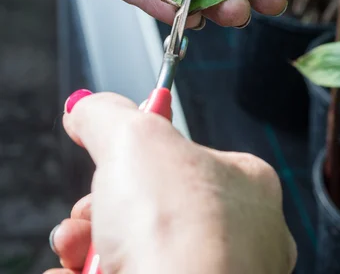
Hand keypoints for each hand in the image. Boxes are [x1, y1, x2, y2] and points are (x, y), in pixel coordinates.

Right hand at [45, 91, 296, 273]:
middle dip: (103, 209)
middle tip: (87, 212)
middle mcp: (242, 237)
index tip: (108, 155)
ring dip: (91, 246)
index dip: (137, 154)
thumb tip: (87, 108)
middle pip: (154, 209)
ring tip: (74, 248)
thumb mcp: (132, 136)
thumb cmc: (177, 227)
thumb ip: (107, 115)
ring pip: (141, 252)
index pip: (185, 156)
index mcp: (245, 184)